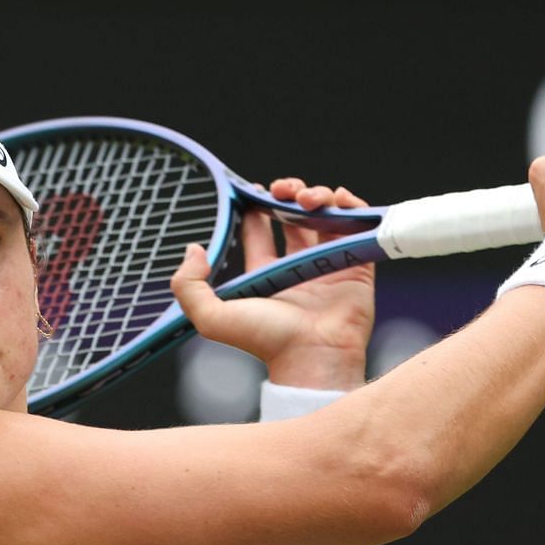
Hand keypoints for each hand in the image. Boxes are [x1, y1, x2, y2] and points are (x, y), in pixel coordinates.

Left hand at [169, 179, 375, 390]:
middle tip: (282, 189)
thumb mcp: (211, 317)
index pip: (259, 230)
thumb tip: (194, 249)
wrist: (311, 354)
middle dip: (287, 195)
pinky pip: (356, 226)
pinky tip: (337, 199)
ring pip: (323, 216)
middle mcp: (296, 266)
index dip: (255, 207)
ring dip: (316, 195)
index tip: (253, 190)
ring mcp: (327, 262)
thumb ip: (189, 285)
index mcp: (265, 274)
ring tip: (308, 199)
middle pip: (292, 217)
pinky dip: (350, 205)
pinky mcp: (355, 262)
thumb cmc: (265, 340)